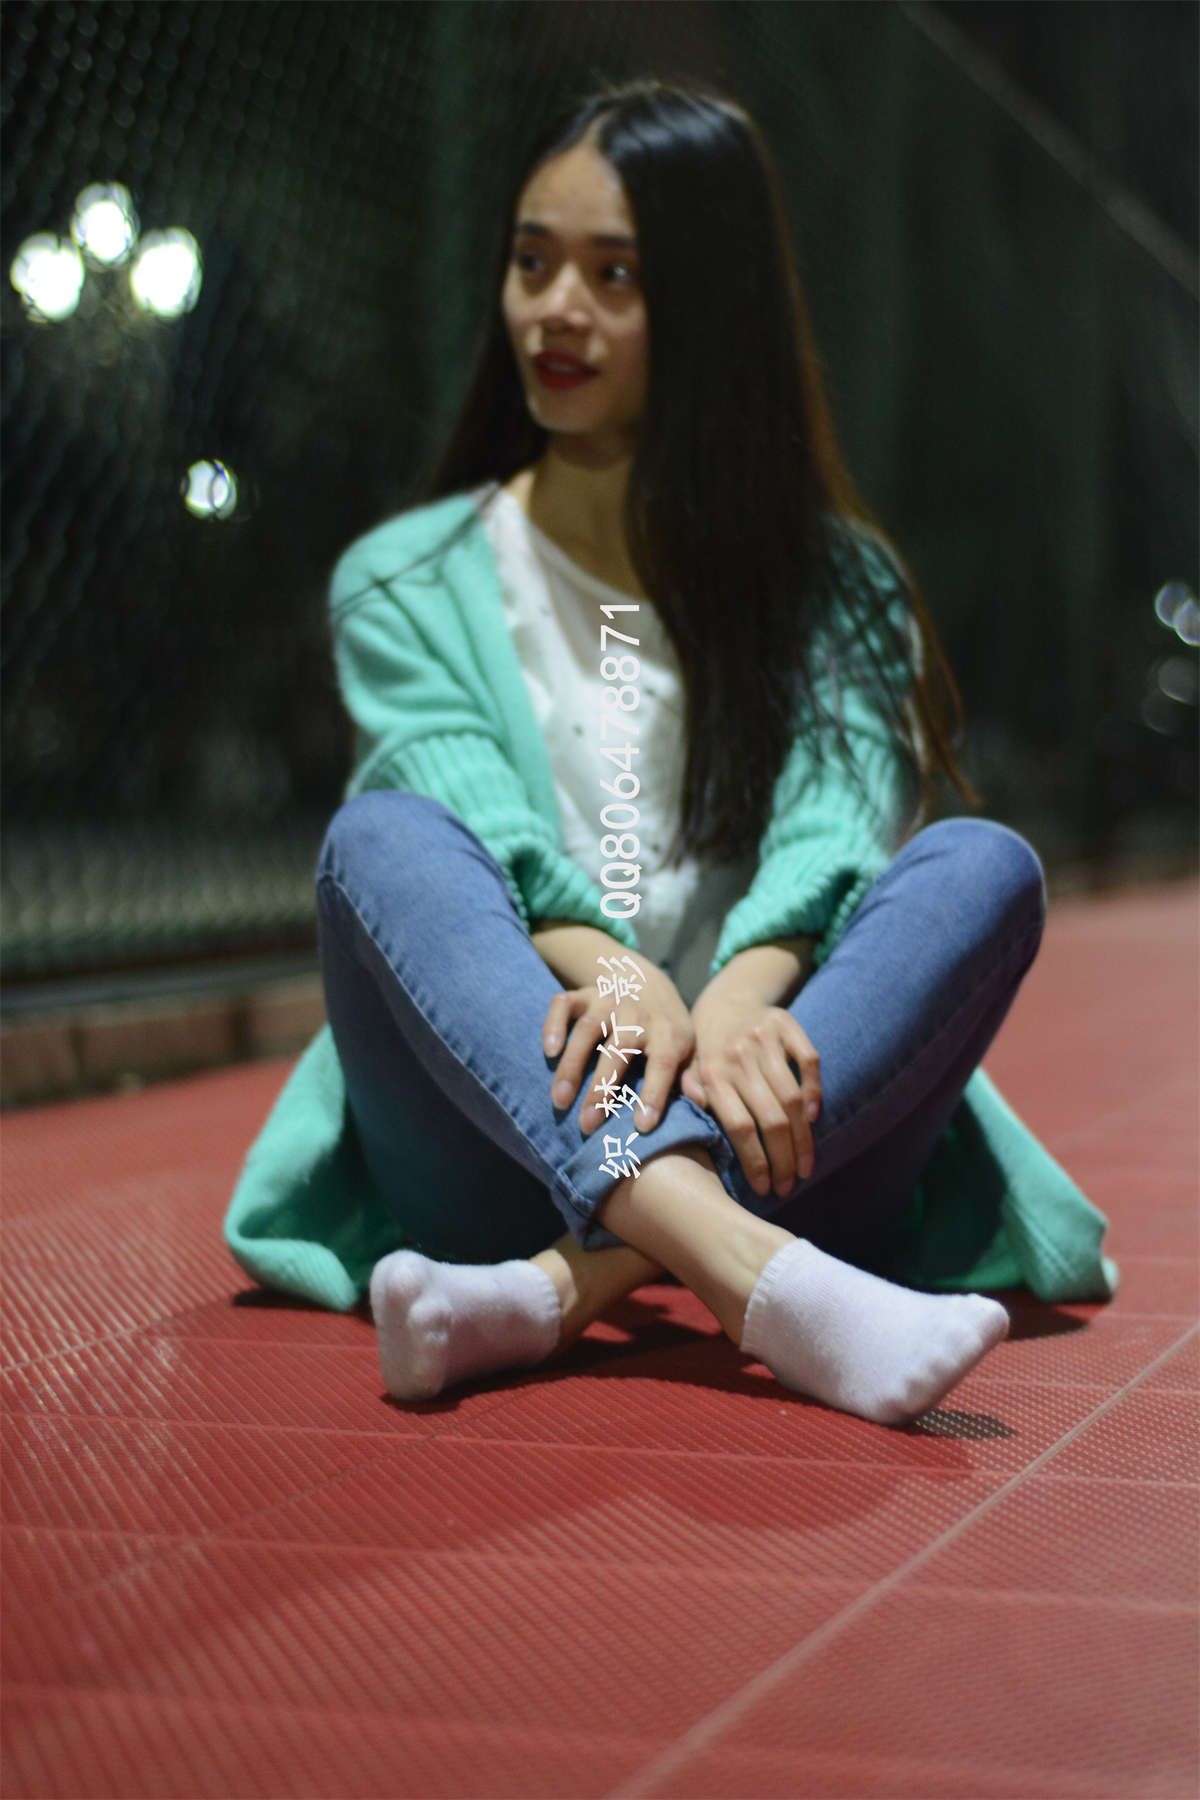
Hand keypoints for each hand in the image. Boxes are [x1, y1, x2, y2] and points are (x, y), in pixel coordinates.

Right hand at [541, 962, 695, 1136]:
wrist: (645, 979)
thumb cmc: (666, 1028)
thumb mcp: (687, 1048)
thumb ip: (691, 1076)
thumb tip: (700, 1103)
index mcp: (668, 1033)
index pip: (662, 1065)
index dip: (653, 1094)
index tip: (642, 1126)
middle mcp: (637, 1015)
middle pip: (618, 1051)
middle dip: (601, 1089)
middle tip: (586, 1125)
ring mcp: (608, 1001)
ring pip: (587, 1031)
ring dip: (571, 1066)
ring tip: (560, 1100)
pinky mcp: (584, 994)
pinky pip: (564, 1004)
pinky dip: (553, 1025)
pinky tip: (548, 1051)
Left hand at [679, 987, 820, 1197]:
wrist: (728, 998)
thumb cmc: (706, 1048)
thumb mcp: (687, 1070)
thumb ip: (690, 1093)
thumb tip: (692, 1115)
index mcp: (712, 1073)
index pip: (739, 1126)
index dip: (755, 1161)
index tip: (765, 1188)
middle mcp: (739, 1057)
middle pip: (771, 1119)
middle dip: (783, 1160)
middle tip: (789, 1186)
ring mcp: (764, 1039)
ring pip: (793, 1098)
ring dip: (803, 1139)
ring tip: (804, 1166)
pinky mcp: (786, 1024)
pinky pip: (809, 1061)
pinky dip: (814, 1091)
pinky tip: (813, 1119)